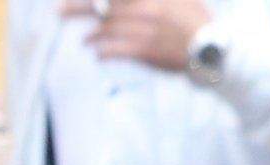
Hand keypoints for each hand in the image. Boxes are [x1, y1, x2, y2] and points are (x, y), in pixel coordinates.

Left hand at [87, 0, 208, 68]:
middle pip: (103, 6)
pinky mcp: (145, 50)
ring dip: (91, 34)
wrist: (211, 46)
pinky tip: (96, 54)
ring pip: (106, 29)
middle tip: (58, 11)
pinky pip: (116, 50)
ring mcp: (144, 29)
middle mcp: (144, 8)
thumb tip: (125, 3)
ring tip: (84, 40)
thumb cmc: (195, 19)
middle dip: (77, 7)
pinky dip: (103, 52)